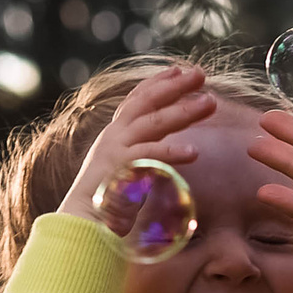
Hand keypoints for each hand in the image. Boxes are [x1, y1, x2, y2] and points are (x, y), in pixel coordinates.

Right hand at [63, 62, 217, 223]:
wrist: (83, 223)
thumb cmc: (109, 201)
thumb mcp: (129, 169)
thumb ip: (146, 154)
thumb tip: (172, 147)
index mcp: (116, 134)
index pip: (138, 99)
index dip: (158, 82)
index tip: (180, 69)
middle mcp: (115, 135)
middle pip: (147, 102)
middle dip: (175, 87)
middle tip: (201, 74)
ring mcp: (116, 150)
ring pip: (153, 123)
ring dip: (183, 111)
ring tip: (209, 103)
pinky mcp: (119, 170)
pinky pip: (149, 157)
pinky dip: (171, 153)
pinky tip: (194, 152)